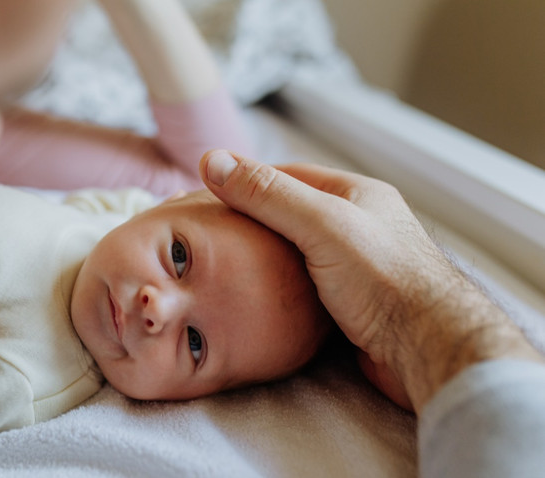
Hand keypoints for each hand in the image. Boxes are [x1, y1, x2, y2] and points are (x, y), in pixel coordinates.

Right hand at [199, 150, 540, 411]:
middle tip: (209, 233)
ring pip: (297, 253)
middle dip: (252, 222)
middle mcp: (359, 225)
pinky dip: (280, 287)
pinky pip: (306, 286)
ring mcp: (357, 266)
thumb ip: (267, 194)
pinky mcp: (353, 303)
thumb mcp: (320, 224)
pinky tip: (257, 296)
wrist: (428, 349)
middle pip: (291, 214)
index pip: (288, 176)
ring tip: (223, 265)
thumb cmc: (384, 280)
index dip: (246, 181)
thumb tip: (212, 160)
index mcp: (358, 194)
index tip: (207, 193)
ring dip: (264, 258)